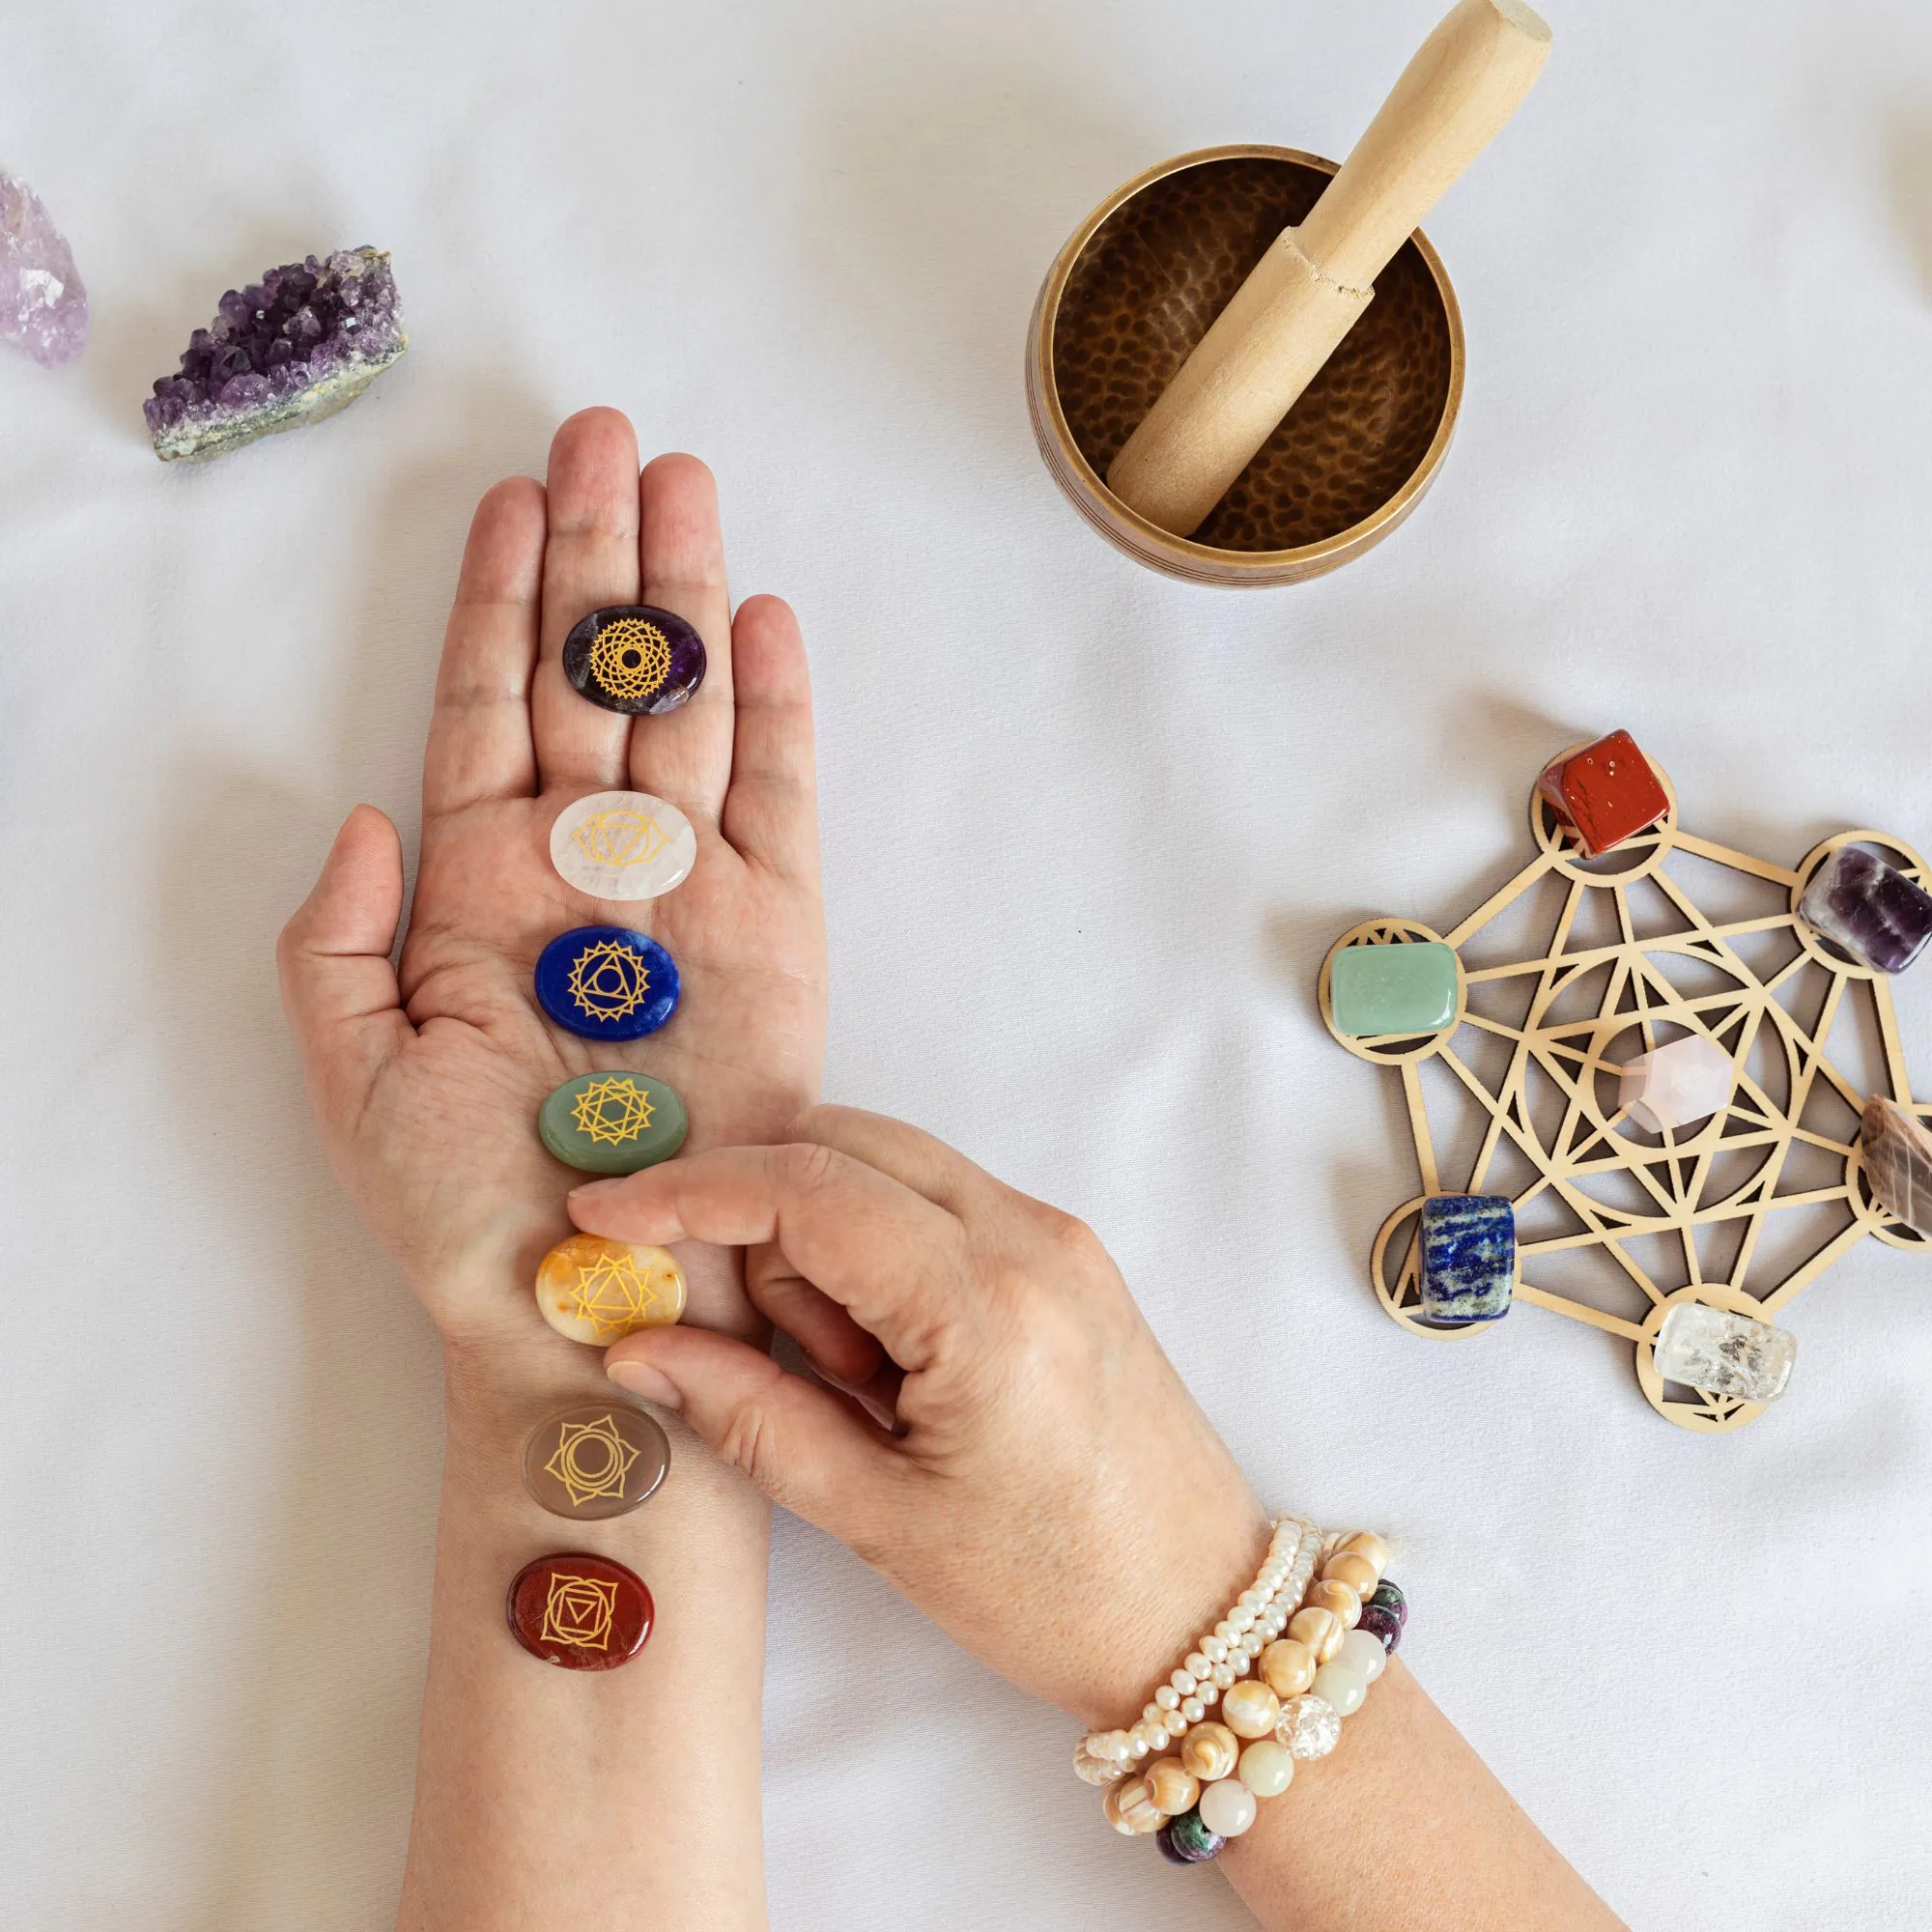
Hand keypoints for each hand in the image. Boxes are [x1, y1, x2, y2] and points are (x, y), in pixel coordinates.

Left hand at [278, 409, 823, 1350]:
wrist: (596, 1294)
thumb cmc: (462, 1205)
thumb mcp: (350, 1071)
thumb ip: (334, 935)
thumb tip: (368, 809)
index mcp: (477, 887)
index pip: (486, 704)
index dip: (497, 598)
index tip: (510, 493)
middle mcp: (584, 867)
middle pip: (590, 676)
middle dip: (596, 554)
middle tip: (606, 436)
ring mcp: (685, 889)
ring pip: (681, 709)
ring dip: (681, 595)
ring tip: (680, 482)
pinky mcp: (776, 931)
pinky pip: (779, 800)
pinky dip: (774, 711)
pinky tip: (762, 624)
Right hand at [569, 1106, 1270, 1723]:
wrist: (1201, 1612)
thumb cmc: (1049, 1590)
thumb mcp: (880, 1518)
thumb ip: (751, 1415)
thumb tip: (637, 1347)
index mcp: (986, 1305)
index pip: (809, 1190)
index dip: (691, 1192)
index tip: (605, 1210)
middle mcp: (1031, 1237)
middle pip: (844, 1146)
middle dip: (762, 1219)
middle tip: (765, 1347)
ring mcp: (1059, 1235)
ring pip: (888, 1167)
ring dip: (826, 1245)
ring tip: (860, 1386)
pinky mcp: (1068, 1252)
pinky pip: (936, 1203)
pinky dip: (879, 1253)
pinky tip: (892, 1362)